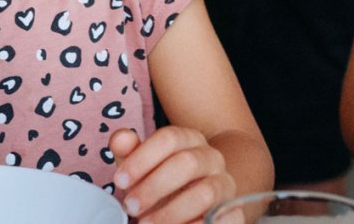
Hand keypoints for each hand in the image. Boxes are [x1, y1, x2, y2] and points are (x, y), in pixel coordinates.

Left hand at [110, 126, 236, 223]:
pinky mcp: (233, 211)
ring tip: (146, 223)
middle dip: (154, 187)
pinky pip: (222, 219)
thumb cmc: (165, 181)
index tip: (120, 180)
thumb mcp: (143, 166)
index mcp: (190, 139)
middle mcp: (211, 157)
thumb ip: (130, 151)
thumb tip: (121, 139)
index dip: (141, 159)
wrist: (203, 200)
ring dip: (171, 212)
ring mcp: (225, 184)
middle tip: (131, 206)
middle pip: (186, 164)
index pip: (169, 138)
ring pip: (204, 193)